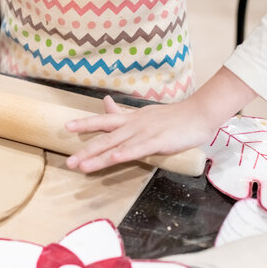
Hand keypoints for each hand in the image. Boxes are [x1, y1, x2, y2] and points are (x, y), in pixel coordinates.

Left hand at [65, 96, 216, 172]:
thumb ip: (123, 112)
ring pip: (116, 146)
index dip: (85, 123)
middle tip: (68, 161)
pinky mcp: (158, 142)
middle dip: (85, 150)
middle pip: (104, 138)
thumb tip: (105, 101)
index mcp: (130, 119)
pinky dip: (124, 154)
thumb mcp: (144, 113)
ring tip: (82, 166)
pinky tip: (113, 159)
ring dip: (98, 157)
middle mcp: (133, 125)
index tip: (67, 126)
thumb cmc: (172, 116)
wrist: (199, 113)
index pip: (103, 120)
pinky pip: (138, 149)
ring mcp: (144, 133)